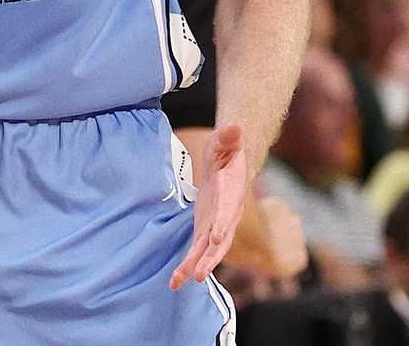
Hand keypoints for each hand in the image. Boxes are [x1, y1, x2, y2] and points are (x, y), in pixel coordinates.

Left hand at [170, 123, 247, 289]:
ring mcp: (216, 225)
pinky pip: (195, 251)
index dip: (224, 224)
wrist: (230, 164)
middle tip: (199, 273)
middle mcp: (227, 215)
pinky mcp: (204, 230)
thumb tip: (235, 125)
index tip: (217, 238)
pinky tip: (173, 282)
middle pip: (220, 240)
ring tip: (181, 282)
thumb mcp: (226, 141)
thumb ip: (229, 136)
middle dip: (210, 257)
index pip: (229, 211)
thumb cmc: (228, 151)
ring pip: (207, 251)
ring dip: (195, 266)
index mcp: (232, 194)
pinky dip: (185, 266)